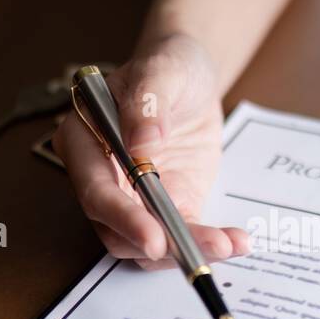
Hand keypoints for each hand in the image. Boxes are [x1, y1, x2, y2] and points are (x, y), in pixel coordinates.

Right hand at [53, 33, 249, 269]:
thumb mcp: (162, 71)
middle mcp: (101, 178)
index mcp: (84, 141)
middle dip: (160, 245)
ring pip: (147, 245)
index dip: (122, 217)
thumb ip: (148, 102)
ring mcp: (132, 198)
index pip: (95, 190)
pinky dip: (206, 244)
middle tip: (202, 249)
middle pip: (116, 231)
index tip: (153, 236)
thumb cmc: (168, 67)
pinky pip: (179, 236)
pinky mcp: (166, 207)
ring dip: (187, 250)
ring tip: (229, 243)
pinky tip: (234, 241)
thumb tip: (142, 143)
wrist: (191, 78)